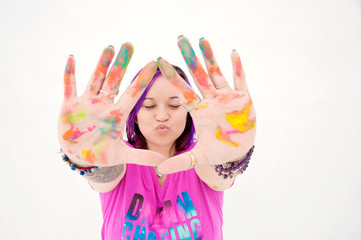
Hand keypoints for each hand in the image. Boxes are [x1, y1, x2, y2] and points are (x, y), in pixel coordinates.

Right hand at [58, 43, 164, 165]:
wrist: (80, 156)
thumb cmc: (102, 153)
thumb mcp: (122, 156)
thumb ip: (141, 157)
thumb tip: (162, 162)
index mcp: (117, 114)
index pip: (133, 94)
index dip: (142, 80)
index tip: (154, 64)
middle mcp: (104, 104)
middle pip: (114, 80)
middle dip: (121, 64)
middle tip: (129, 44)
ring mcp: (87, 103)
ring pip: (95, 79)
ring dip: (101, 64)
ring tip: (109, 46)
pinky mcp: (70, 106)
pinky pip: (69, 86)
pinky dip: (70, 74)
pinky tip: (73, 58)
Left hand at [156, 36, 255, 173]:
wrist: (238, 151)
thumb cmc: (217, 152)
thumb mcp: (199, 157)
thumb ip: (180, 162)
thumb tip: (158, 170)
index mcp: (198, 111)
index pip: (183, 91)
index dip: (173, 78)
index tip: (160, 62)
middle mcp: (210, 101)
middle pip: (199, 76)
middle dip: (190, 58)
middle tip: (180, 39)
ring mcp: (226, 98)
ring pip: (217, 73)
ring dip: (211, 57)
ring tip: (202, 40)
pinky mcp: (243, 100)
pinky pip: (240, 81)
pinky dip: (237, 68)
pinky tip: (232, 53)